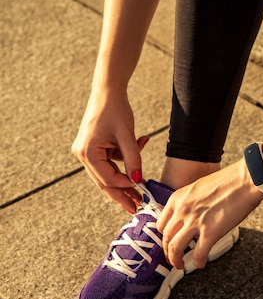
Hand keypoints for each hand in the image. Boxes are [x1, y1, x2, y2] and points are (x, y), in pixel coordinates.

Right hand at [72, 88, 148, 212]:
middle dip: (122, 193)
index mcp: (87, 152)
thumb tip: (138, 181)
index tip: (141, 192)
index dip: (126, 187)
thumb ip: (133, 159)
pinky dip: (125, 159)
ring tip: (143, 186)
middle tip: (136, 207)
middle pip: (104, 181)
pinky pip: (110, 160)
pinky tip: (140, 144)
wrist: (108, 91)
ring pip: (108, 172)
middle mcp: (82, 154)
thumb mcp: (128, 136)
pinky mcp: (93, 147)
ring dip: (126, 176)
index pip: (108, 178)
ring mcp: (86, 151)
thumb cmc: (116, 110)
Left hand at [157, 159, 262, 268]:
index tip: (168, 242)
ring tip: (180, 265)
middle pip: (167, 237)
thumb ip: (190, 202)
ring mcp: (195, 222)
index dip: (164, 236)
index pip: (162, 223)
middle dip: (168, 251)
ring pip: (176, 248)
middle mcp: (182, 210)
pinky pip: (198, 254)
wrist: (245, 180)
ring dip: (176, 260)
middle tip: (172, 258)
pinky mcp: (210, 232)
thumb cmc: (229, 180)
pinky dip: (198, 262)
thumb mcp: (199, 187)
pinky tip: (200, 264)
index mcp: (178, 198)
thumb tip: (192, 215)